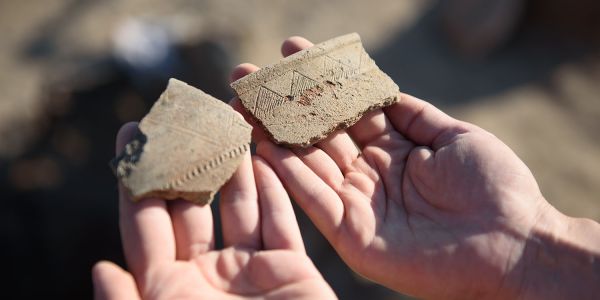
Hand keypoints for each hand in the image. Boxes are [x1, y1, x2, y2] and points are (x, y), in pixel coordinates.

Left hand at [92, 120, 334, 298]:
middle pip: (192, 206)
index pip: (145, 224)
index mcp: (168, 291)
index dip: (135, 178)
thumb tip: (100, 270)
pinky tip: (265, 157)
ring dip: (233, 166)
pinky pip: (281, 223)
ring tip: (225, 123)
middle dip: (186, 160)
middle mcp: (207, 275)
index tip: (130, 133)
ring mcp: (250, 271)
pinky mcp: (291, 270)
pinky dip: (275, 191)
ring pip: (239, 206)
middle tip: (181, 116)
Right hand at [230, 37, 561, 298]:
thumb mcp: (453, 137)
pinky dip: (288, 173)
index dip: (319, 81)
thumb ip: (412, 115)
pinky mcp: (352, 234)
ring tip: (242, 104)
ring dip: (272, 134)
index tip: (290, 50)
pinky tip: (263, 145)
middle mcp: (369, 174)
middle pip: (317, 134)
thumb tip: (382, 89)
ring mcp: (358, 203)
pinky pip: (314, 198)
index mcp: (394, 149)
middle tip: (245, 76)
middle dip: (281, 104)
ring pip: (307, 163)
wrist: (513, 243)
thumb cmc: (494, 186)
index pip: (345, 109)